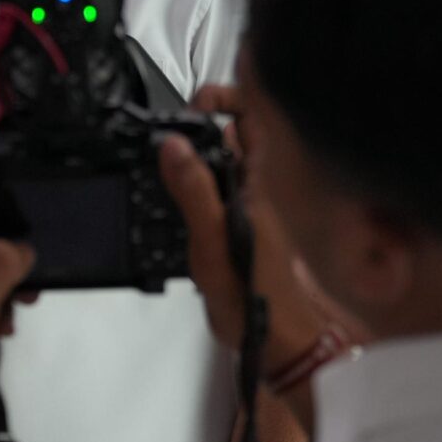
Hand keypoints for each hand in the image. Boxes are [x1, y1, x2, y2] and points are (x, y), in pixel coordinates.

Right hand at [162, 94, 357, 367]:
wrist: (277, 343)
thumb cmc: (255, 298)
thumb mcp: (212, 241)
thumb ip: (194, 190)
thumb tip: (174, 144)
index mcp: (258, 181)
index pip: (252, 114)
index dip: (225, 98)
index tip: (193, 108)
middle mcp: (258, 188)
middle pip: (232, 135)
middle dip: (197, 131)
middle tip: (167, 144)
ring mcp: (250, 207)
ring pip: (222, 164)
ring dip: (192, 161)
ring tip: (164, 174)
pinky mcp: (240, 228)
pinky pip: (216, 193)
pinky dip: (193, 190)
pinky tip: (174, 209)